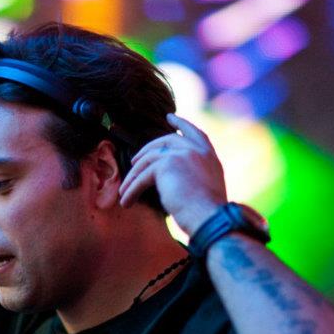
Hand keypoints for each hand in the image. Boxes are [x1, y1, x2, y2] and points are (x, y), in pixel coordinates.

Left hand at [118, 113, 227, 235]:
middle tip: (134, 158)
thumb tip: (180, 178)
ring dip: (133, 177)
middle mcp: (197, 150)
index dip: (181, 124)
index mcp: (210, 156)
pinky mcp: (167, 164)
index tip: (169, 116)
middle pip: (165, 141)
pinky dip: (132, 189)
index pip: (194, 133)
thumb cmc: (208, 213)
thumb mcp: (208, 187)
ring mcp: (182, 154)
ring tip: (124, 191)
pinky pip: (142, 176)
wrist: (209, 217)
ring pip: (148, 161)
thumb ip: (197, 174)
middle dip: (147, 149)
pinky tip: (126, 201)